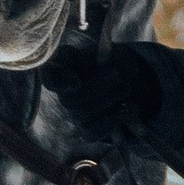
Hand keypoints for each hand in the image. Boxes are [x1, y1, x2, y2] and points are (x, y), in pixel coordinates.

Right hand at [40, 33, 156, 140]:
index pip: (49, 76)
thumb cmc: (119, 63)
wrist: (134, 83)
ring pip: (81, 114)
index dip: (58, 83)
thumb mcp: (113, 53)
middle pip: (69, 99)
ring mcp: (75, 112)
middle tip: (117, 75)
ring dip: (108, 101)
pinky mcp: (87, 128)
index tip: (77, 82)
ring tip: (126, 88)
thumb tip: (89, 62)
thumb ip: (99, 57)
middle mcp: (66, 92)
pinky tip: (123, 107)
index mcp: (66, 68)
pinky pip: (92, 132)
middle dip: (96, 87)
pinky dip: (111, 120)